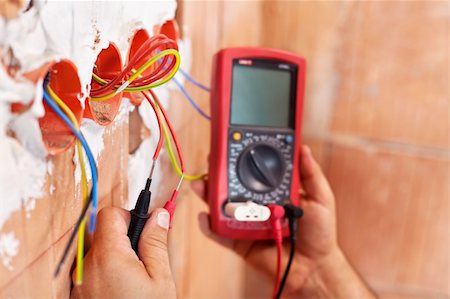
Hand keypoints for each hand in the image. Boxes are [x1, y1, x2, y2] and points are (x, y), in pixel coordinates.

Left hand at [71, 207, 175, 298]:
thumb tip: (158, 215)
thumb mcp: (160, 278)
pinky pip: (92, 271)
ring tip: (135, 278)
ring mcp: (80, 282)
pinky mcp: (79, 295)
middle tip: (145, 257)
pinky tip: (123, 290)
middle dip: (125, 238)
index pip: (110, 214)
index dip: (129, 215)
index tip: (144, 227)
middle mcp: (87, 266)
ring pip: (98, 252)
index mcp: (108, 256)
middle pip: (103, 233)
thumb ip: (156, 242)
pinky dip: (107, 272)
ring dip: (117, 256)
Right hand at [192, 145, 338, 293]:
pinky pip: (220, 233)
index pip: (254, 170)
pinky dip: (209, 225)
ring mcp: (245, 222)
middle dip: (218, 173)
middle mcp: (256, 204)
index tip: (233, 143)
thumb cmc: (319, 233)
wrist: (314, 267)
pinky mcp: (239, 241)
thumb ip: (311, 174)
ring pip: (222, 206)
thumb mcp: (320, 198)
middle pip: (232, 185)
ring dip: (209, 194)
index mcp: (272, 191)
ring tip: (202, 184)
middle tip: (212, 161)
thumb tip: (303, 148)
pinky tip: (205, 216)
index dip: (243, 157)